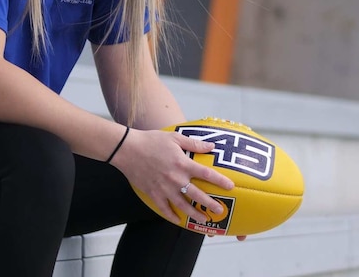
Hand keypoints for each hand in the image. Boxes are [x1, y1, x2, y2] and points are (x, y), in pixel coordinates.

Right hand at [110, 128, 234, 225]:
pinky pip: (164, 209)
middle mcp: (176, 179)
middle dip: (210, 204)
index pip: (206, 174)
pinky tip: (178, 220)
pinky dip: (172, 216)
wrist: (128, 149)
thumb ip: (194, 143)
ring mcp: (164, 188)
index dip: (220, 181)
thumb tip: (211, 146)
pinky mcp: (153, 194)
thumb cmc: (152, 140)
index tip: (230, 186)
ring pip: (183, 206)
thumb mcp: (175, 137)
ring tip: (204, 221)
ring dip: (194, 214)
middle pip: (197, 195)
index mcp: (183, 164)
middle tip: (221, 211)